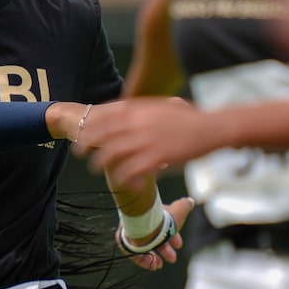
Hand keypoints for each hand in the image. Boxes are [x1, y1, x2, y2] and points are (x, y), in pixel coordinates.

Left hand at [71, 97, 212, 190]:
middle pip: (102, 134)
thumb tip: (125, 109)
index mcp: (138, 109)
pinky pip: (132, 169)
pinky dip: (124, 177)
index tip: (80, 132)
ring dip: (100, 161)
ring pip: (113, 153)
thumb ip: (141, 109)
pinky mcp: (156, 157)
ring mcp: (146, 140)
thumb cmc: (188, 118)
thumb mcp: (160, 106)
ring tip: (95, 168)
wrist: (210, 127)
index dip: (90, 125)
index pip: (105, 116)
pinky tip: (121, 182)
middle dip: (87, 143)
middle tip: (78, 151)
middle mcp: (138, 123)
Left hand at [117, 196, 195, 271]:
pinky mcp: (126, 243)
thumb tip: (189, 201)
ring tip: (160, 264)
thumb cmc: (161, 217)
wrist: (142, 222)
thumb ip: (184, 206)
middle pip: (155, 239)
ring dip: (154, 257)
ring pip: (144, 246)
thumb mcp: (178, 210)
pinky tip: (152, 265)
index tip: (179, 245)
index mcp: (154, 217)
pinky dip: (144, 260)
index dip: (173, 236)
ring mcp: (133, 233)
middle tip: (172, 258)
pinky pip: (134, 253)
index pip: (164, 227)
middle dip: (165, 249)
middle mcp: (143, 224)